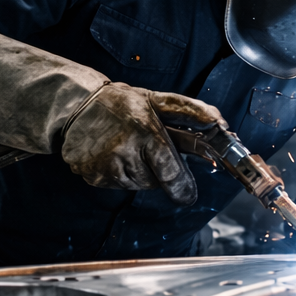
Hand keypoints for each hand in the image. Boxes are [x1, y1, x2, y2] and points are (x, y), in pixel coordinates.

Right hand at [0, 29, 224, 205]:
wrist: (73, 107)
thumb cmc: (122, 104)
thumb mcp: (158, 101)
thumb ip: (192, 112)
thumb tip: (222, 124)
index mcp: (146, 133)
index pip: (173, 175)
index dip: (184, 188)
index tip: (188, 194)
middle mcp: (125, 152)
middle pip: (157, 182)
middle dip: (162, 173)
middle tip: (153, 154)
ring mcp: (105, 167)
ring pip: (138, 185)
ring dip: (140, 172)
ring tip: (129, 147)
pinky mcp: (91, 176)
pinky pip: (117, 185)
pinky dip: (120, 175)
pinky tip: (113, 155)